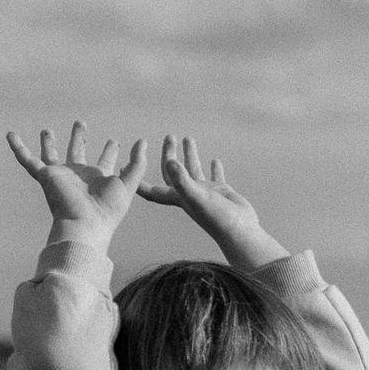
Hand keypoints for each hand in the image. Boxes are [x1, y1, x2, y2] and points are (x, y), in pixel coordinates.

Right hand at [6, 123, 145, 245]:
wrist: (85, 224)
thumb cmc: (108, 210)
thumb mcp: (129, 183)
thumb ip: (137, 162)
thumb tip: (143, 141)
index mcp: (99, 179)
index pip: (105, 161)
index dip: (110, 151)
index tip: (114, 141)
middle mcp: (79, 176)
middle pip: (78, 154)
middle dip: (79, 138)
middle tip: (80, 124)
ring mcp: (61, 176)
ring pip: (52, 156)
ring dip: (49, 143)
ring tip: (47, 130)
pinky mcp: (46, 177)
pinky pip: (27, 160)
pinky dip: (18, 148)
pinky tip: (10, 135)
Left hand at [136, 134, 267, 247]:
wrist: (241, 232)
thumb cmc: (218, 218)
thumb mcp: (198, 196)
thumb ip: (183, 180)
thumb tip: (169, 161)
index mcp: (178, 198)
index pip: (152, 190)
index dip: (139, 181)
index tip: (127, 166)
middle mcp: (189, 195)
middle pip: (173, 173)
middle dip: (169, 154)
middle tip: (170, 136)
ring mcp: (205, 193)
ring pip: (194, 170)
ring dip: (190, 155)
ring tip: (188, 138)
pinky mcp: (221, 193)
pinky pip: (215, 177)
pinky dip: (213, 168)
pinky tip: (214, 160)